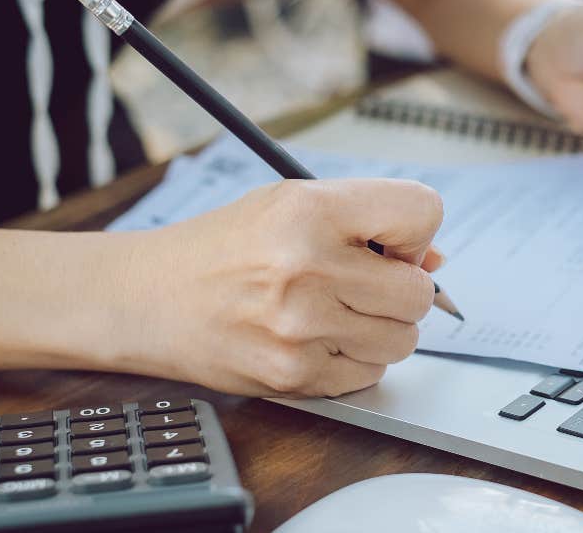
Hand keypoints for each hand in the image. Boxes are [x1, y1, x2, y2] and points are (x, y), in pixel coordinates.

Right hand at [118, 178, 444, 397]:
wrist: (147, 300)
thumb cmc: (221, 249)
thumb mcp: (288, 206)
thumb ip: (365, 223)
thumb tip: (435, 261)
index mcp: (308, 209)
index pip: (421, 211)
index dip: (414, 232)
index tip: (392, 244)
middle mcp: (307, 266)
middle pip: (419, 291)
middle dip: (401, 289)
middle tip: (363, 285)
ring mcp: (301, 327)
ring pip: (402, 339)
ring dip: (380, 329)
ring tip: (335, 312)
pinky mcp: (293, 376)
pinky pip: (368, 374)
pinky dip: (353, 361)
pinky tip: (315, 339)